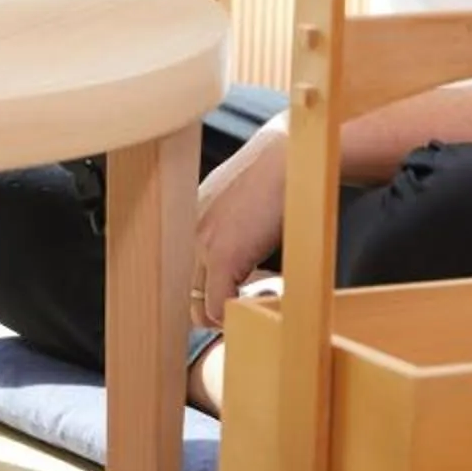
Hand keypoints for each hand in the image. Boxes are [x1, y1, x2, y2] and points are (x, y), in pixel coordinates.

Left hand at [190, 115, 289, 329]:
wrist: (290, 156)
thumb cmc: (275, 176)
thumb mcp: (239, 201)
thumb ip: (229, 228)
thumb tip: (241, 253)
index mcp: (188, 221)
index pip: (181, 277)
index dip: (206, 295)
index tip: (233, 296)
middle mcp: (186, 233)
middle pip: (185, 298)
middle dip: (213, 310)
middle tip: (245, 305)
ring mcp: (200, 245)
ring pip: (198, 309)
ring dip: (226, 314)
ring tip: (258, 298)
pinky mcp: (222, 256)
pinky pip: (218, 309)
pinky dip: (240, 314)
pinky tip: (268, 291)